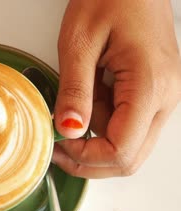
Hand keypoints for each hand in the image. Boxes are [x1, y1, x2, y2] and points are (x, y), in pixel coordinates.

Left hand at [53, 0, 180, 177]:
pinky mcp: (153, 90)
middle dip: (88, 158)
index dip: (85, 157)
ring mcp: (162, 95)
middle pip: (129, 157)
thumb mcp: (79, 42)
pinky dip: (101, 118)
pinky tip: (87, 94)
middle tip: (56, 145)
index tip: (56, 145)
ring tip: (72, 101)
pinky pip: (126, 121)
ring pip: (127, 142)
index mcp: (150, 85)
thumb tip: (68, 130)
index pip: (122, 151)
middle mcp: (165, 97)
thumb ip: (74, 90)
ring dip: (93, 135)